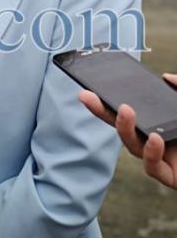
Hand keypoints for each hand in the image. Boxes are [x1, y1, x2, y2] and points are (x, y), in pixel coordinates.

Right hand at [79, 73, 176, 189]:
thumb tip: (166, 78)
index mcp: (159, 124)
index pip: (127, 111)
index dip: (106, 101)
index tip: (88, 87)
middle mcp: (156, 141)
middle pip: (120, 127)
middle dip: (101, 111)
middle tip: (86, 96)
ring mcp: (162, 161)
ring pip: (133, 147)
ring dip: (125, 129)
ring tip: (126, 111)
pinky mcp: (171, 178)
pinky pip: (154, 169)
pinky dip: (152, 153)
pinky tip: (156, 139)